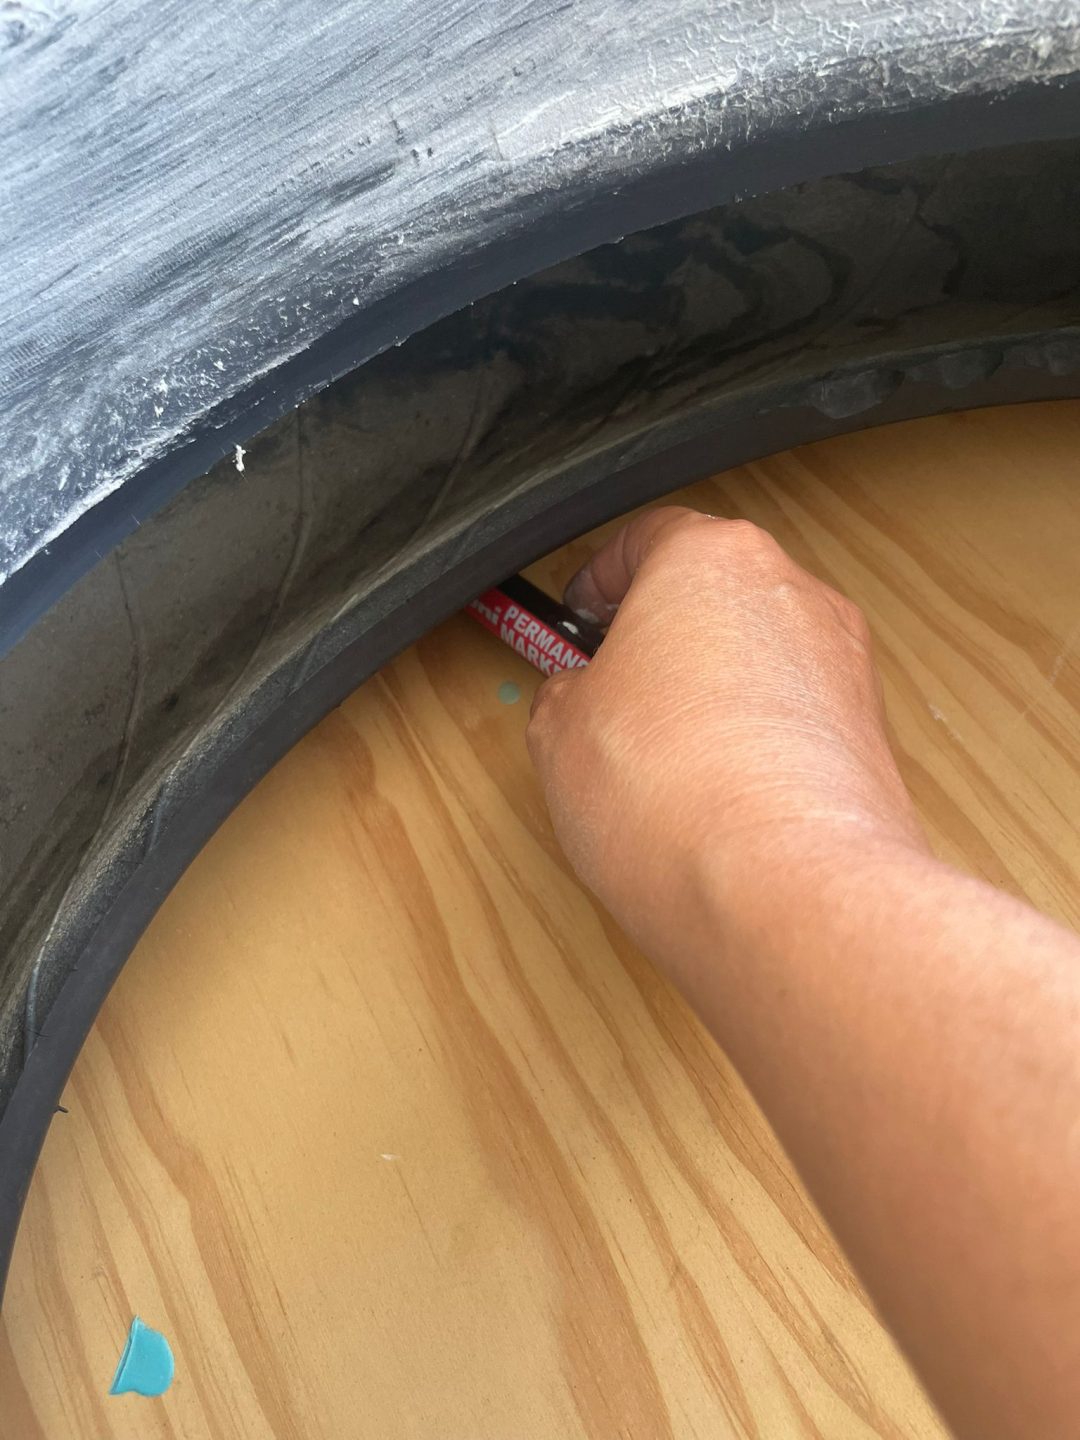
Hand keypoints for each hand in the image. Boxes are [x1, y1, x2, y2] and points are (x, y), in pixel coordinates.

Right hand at [527, 507, 926, 970]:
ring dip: (711, 690)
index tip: (581, 612)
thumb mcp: (561, 731)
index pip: (648, 537)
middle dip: (660, 635)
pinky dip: (755, 738)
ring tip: (659, 757)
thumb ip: (566, 691)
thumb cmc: (675, 795)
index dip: (601, 579)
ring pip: (761, 655)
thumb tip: (579, 698)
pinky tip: (712, 795)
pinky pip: (796, 715)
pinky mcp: (871, 735)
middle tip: (612, 684)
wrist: (785, 891)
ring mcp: (844, 664)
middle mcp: (793, 594)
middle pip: (713, 593)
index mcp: (712, 560)